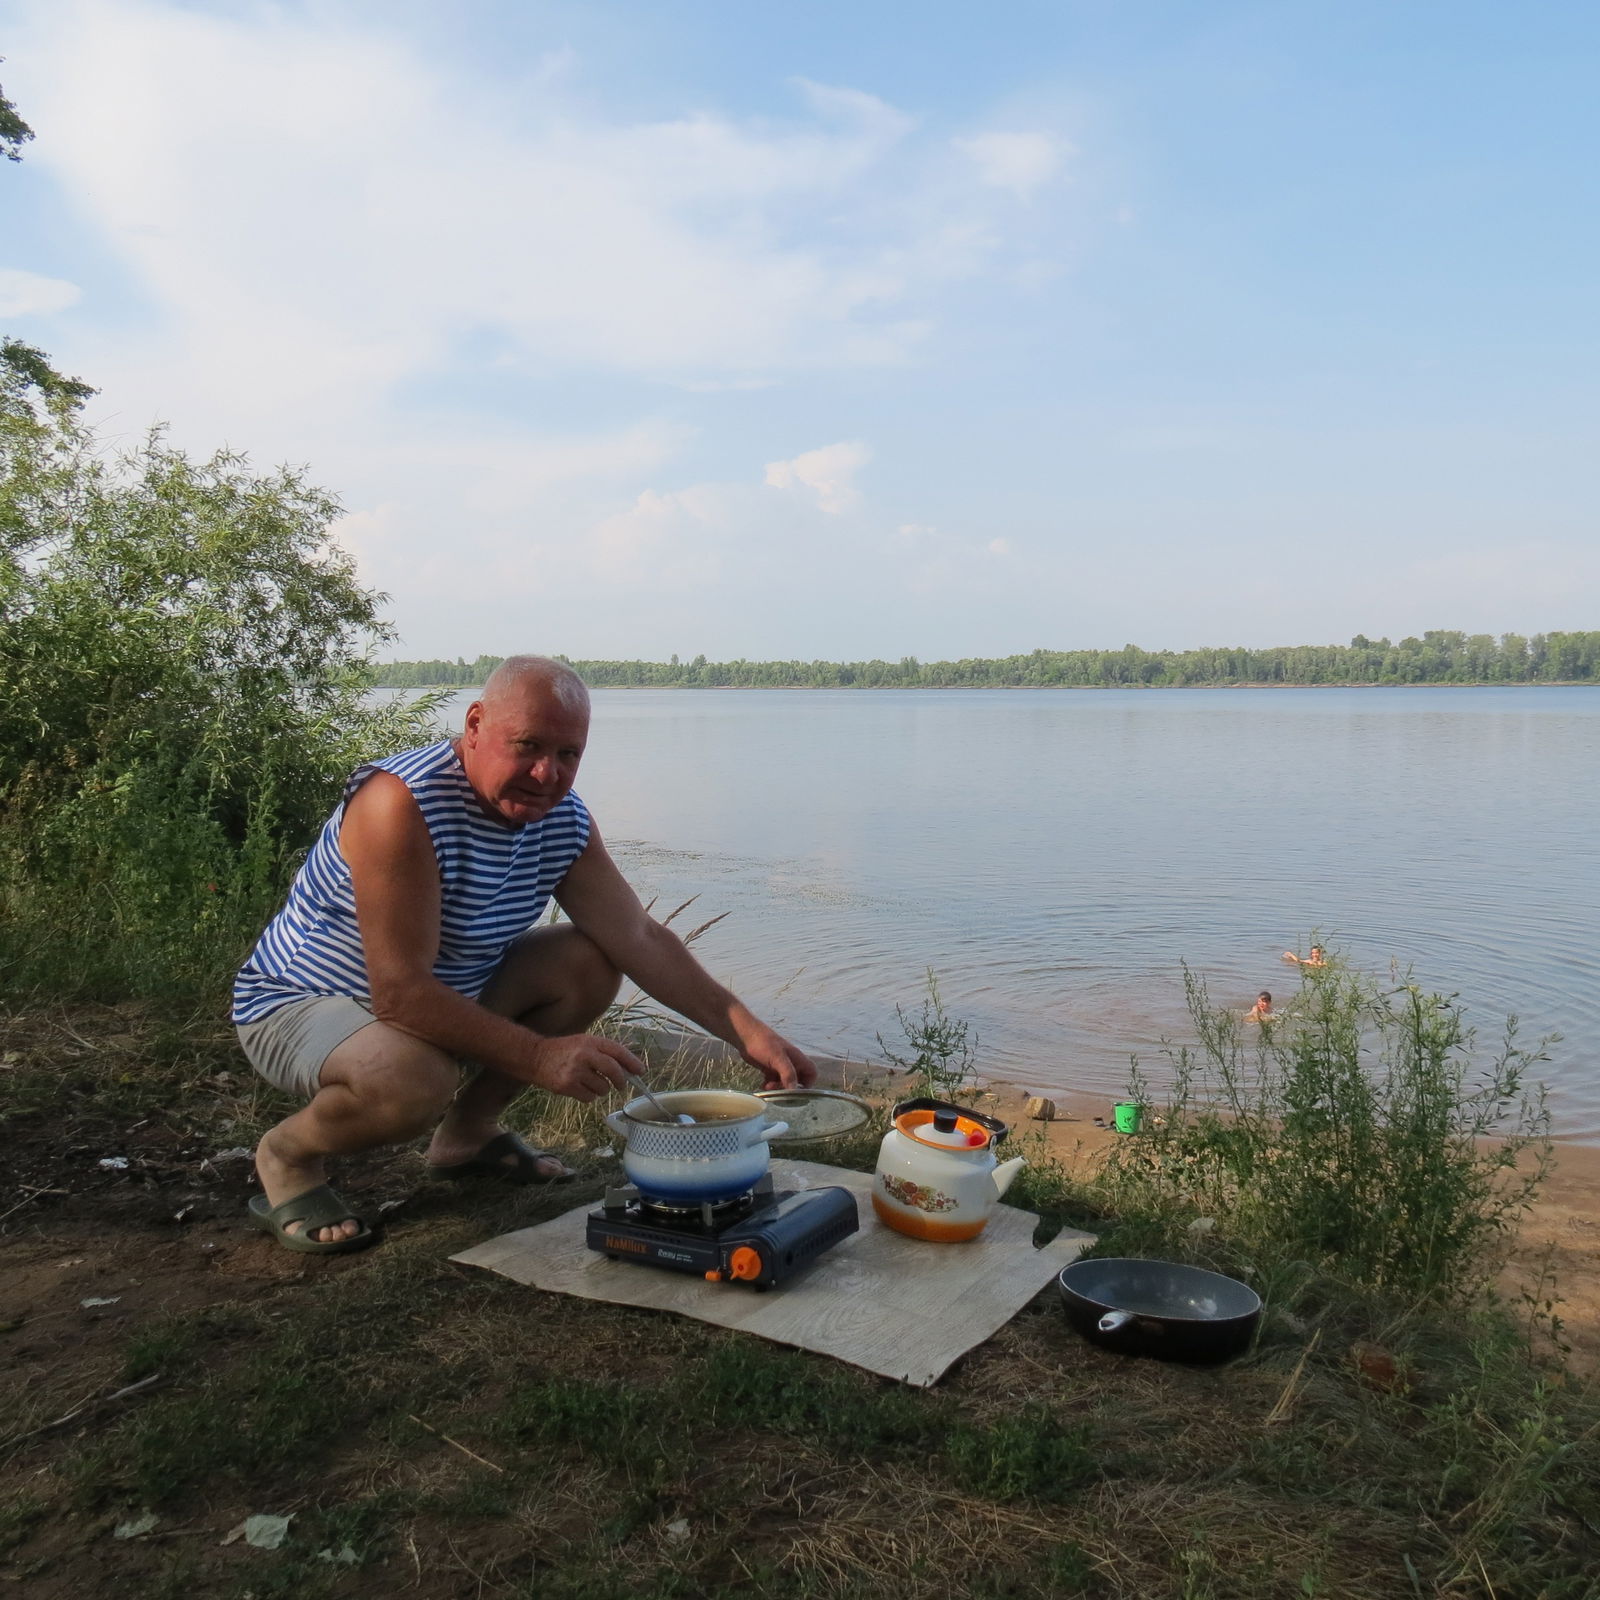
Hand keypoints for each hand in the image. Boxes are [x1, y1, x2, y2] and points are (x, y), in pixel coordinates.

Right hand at [527, 1034, 643, 1101]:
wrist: (536, 1057)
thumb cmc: (564, 1050)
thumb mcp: (584, 1042)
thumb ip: (604, 1052)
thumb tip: (629, 1068)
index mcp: (591, 1041)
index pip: (618, 1051)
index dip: (632, 1062)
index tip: (640, 1071)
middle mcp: (584, 1055)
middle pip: (614, 1071)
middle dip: (621, 1081)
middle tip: (621, 1085)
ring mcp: (575, 1071)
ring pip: (603, 1088)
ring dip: (602, 1089)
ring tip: (592, 1083)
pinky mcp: (566, 1086)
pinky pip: (590, 1098)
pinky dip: (589, 1096)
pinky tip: (581, 1088)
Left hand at [740, 1027, 817, 1089]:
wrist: (745, 1035)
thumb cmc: (764, 1043)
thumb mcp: (777, 1058)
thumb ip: (788, 1073)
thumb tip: (793, 1089)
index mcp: (797, 1058)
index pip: (811, 1073)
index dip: (809, 1083)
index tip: (798, 1091)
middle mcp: (790, 1063)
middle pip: (797, 1080)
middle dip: (789, 1088)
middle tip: (778, 1090)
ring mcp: (779, 1066)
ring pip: (784, 1082)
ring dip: (778, 1088)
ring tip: (767, 1087)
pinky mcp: (769, 1068)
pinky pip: (774, 1081)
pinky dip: (770, 1086)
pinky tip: (762, 1085)